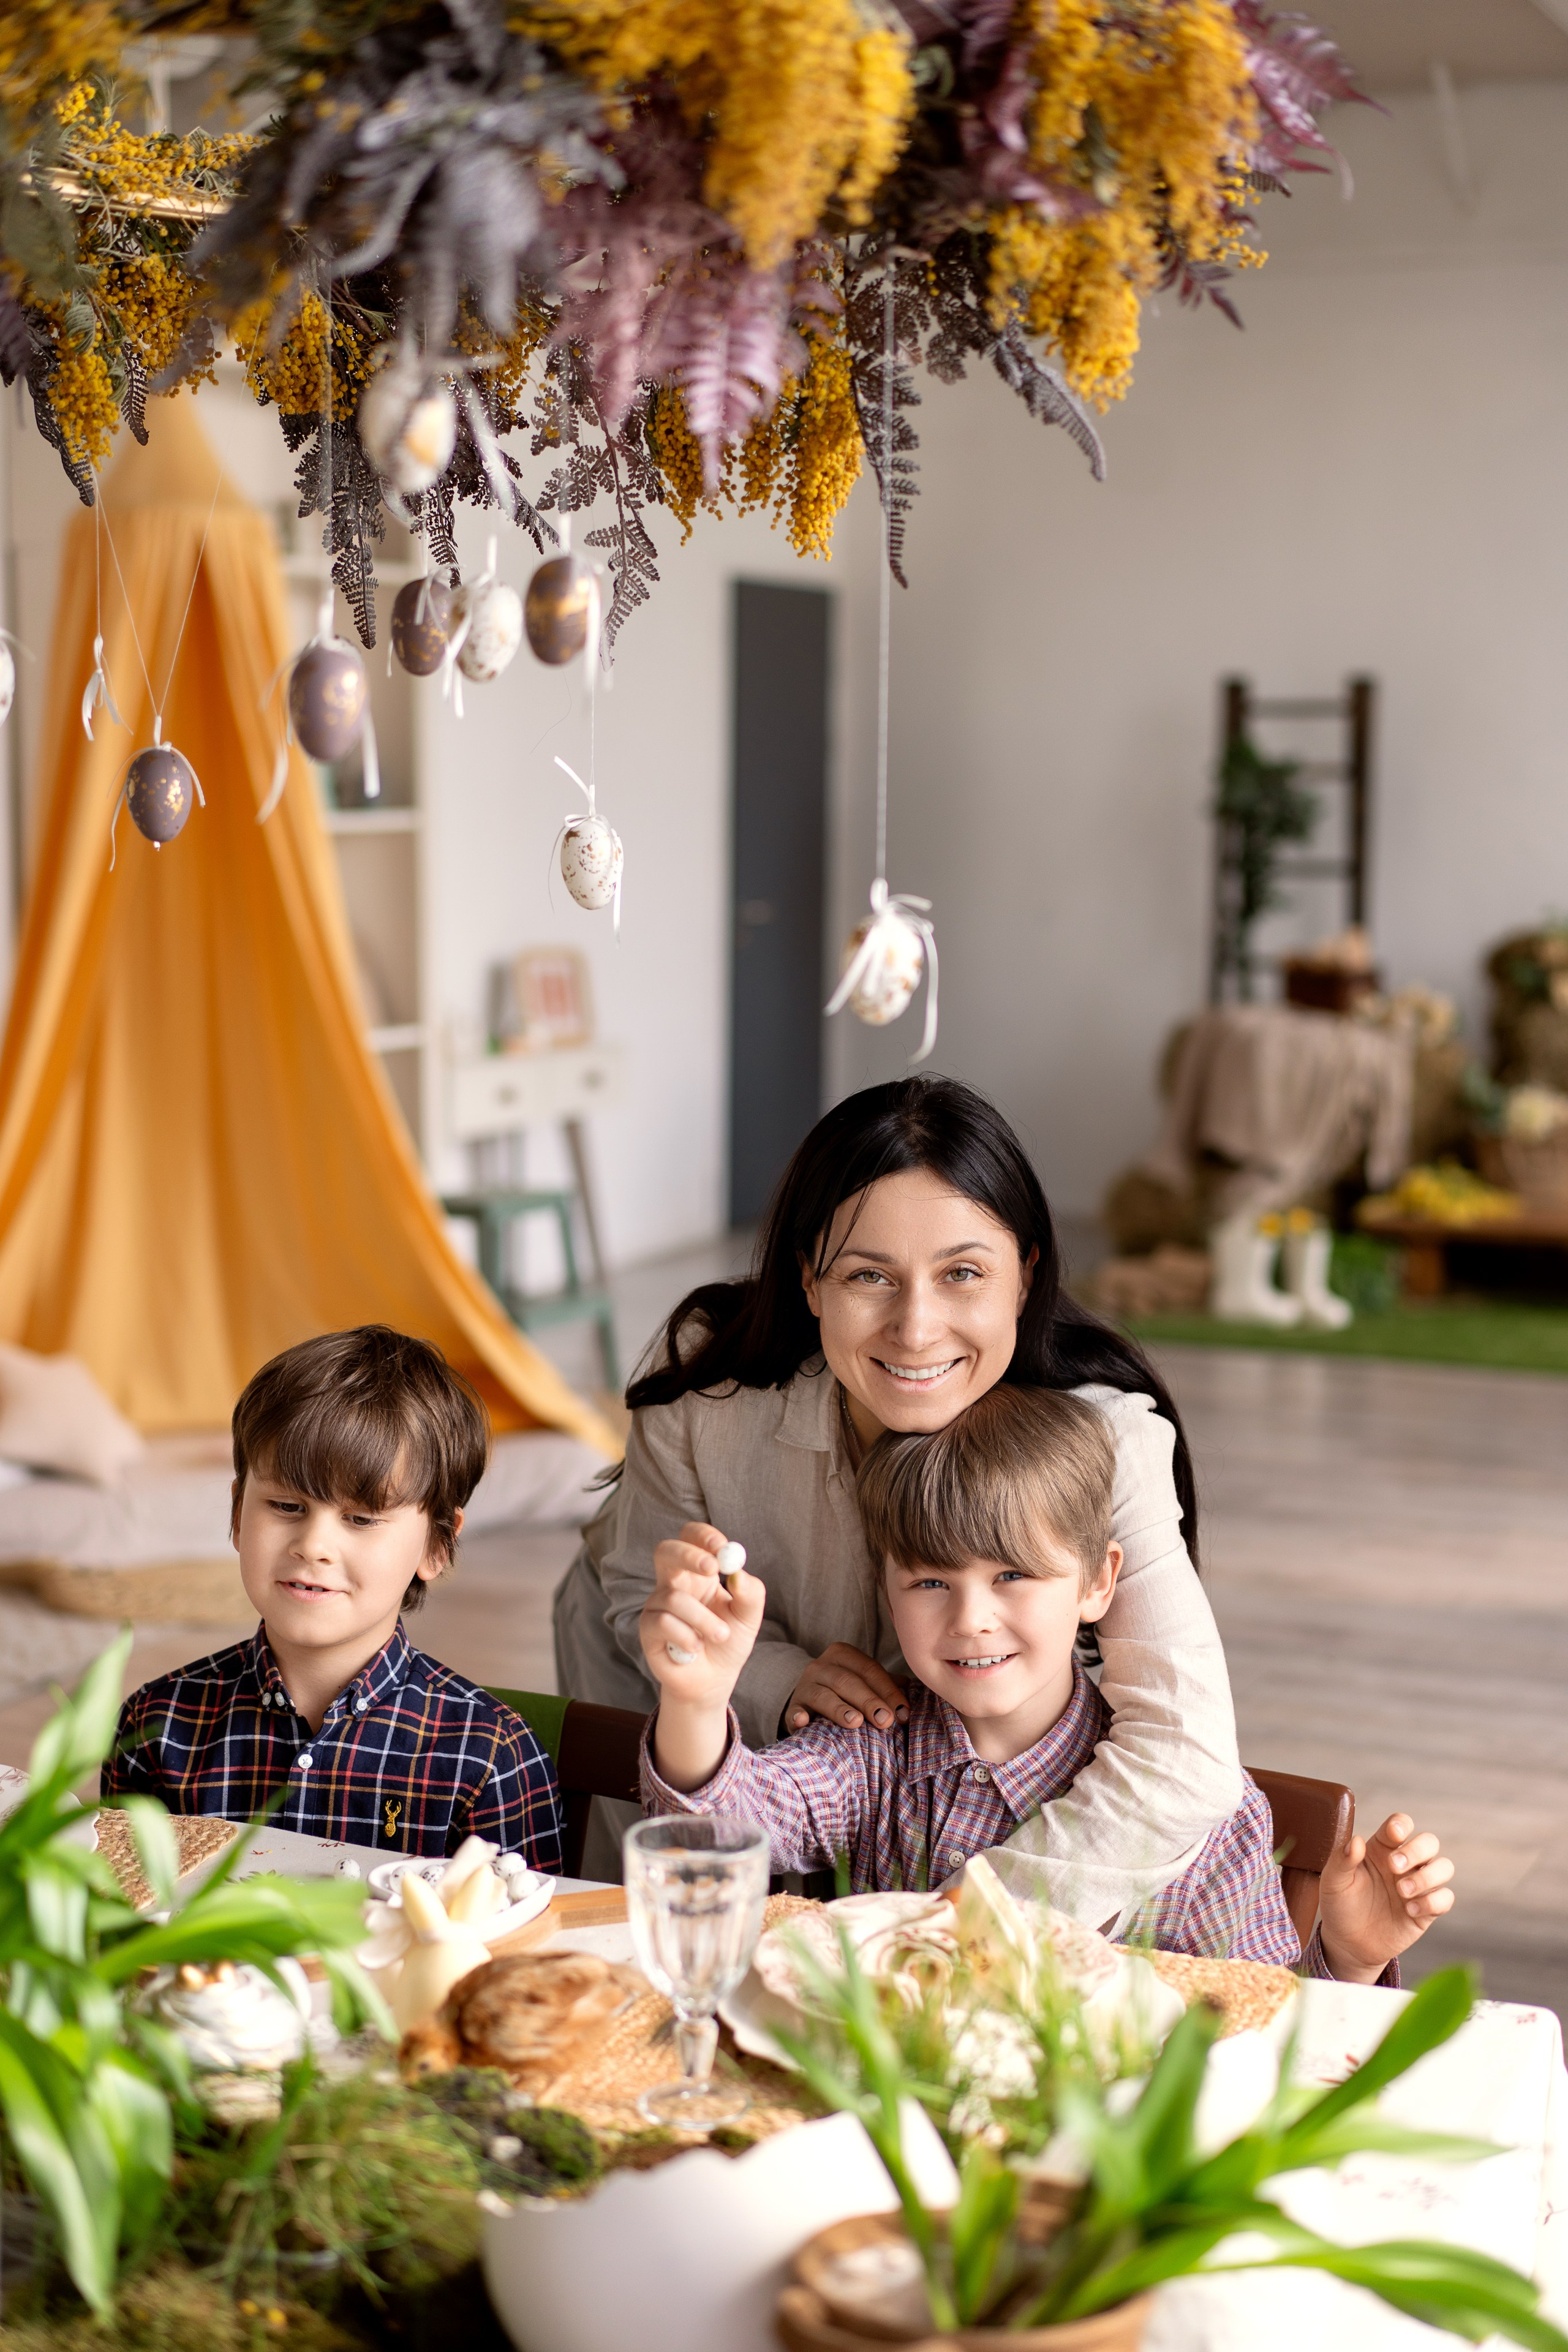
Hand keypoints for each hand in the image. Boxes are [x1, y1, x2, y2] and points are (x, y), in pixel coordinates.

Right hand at [639, 1527, 764, 1717]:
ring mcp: (657, 1605)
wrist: (714, 1680)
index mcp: (698, 1573)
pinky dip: (686, 1636)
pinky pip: (663, 1623)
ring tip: (721, 1636)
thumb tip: (739, 1574)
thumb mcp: (749, 1617)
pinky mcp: (648, 1629)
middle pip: (666, 1551)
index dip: (703, 1537)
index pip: (691, 1538)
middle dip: (688, 1555)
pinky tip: (695, 1648)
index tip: (722, 1548)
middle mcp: (673, 1583)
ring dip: (703, 1618)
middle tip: (712, 1568)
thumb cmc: (729, 1643)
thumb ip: (750, 1594)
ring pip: (673, 1597)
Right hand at [785, 1644, 906, 1734]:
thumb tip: (911, 1688)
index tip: (903, 1713)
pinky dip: (798, 1716)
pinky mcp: (793, 1707)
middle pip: (847, 1681)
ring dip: (840, 1709)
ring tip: (856, 1722)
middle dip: (869, 1701)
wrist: (809, 1698)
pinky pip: (794, 1711)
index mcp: (842, 1654)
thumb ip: (886, 1683)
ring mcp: (804, 1686)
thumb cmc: (845, 1690)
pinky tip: (804, 1721)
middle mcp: (821, 1666)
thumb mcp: (864, 1681)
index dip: (888, 1691)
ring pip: (823, 1696)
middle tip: (886, 1720)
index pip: (869, 1669)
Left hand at [1317, 1811, 1455, 1985]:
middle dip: (1417, 1850)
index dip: (1402, 1825)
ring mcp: (1417, 1886)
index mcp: (1381, 1849)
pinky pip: (1446, 1898)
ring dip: (1428, 1876)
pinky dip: (1433, 1901)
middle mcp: (1404, 1863)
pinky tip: (1410, 1910)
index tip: (1394, 1835)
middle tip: (1395, 1867)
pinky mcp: (1427, 1911)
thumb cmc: (1340, 1905)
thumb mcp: (1333, 1882)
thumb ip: (1342, 1860)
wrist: (1349, 1943)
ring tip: (1402, 1892)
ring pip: (1444, 1867)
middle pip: (1429, 1841)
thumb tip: (1357, 1841)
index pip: (1400, 1824)